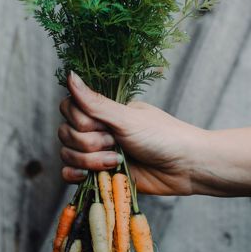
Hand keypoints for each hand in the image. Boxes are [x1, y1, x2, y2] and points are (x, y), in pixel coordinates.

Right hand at [58, 71, 206, 194]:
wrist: (184, 167)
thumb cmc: (162, 136)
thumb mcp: (127, 118)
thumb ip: (95, 103)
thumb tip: (69, 75)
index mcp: (104, 111)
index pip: (68, 109)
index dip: (79, 121)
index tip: (104, 126)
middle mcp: (98, 129)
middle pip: (66, 133)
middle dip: (89, 143)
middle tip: (116, 143)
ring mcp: (97, 152)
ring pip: (68, 154)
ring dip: (90, 161)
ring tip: (117, 161)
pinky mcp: (100, 173)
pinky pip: (70, 174)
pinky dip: (75, 175)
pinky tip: (88, 175)